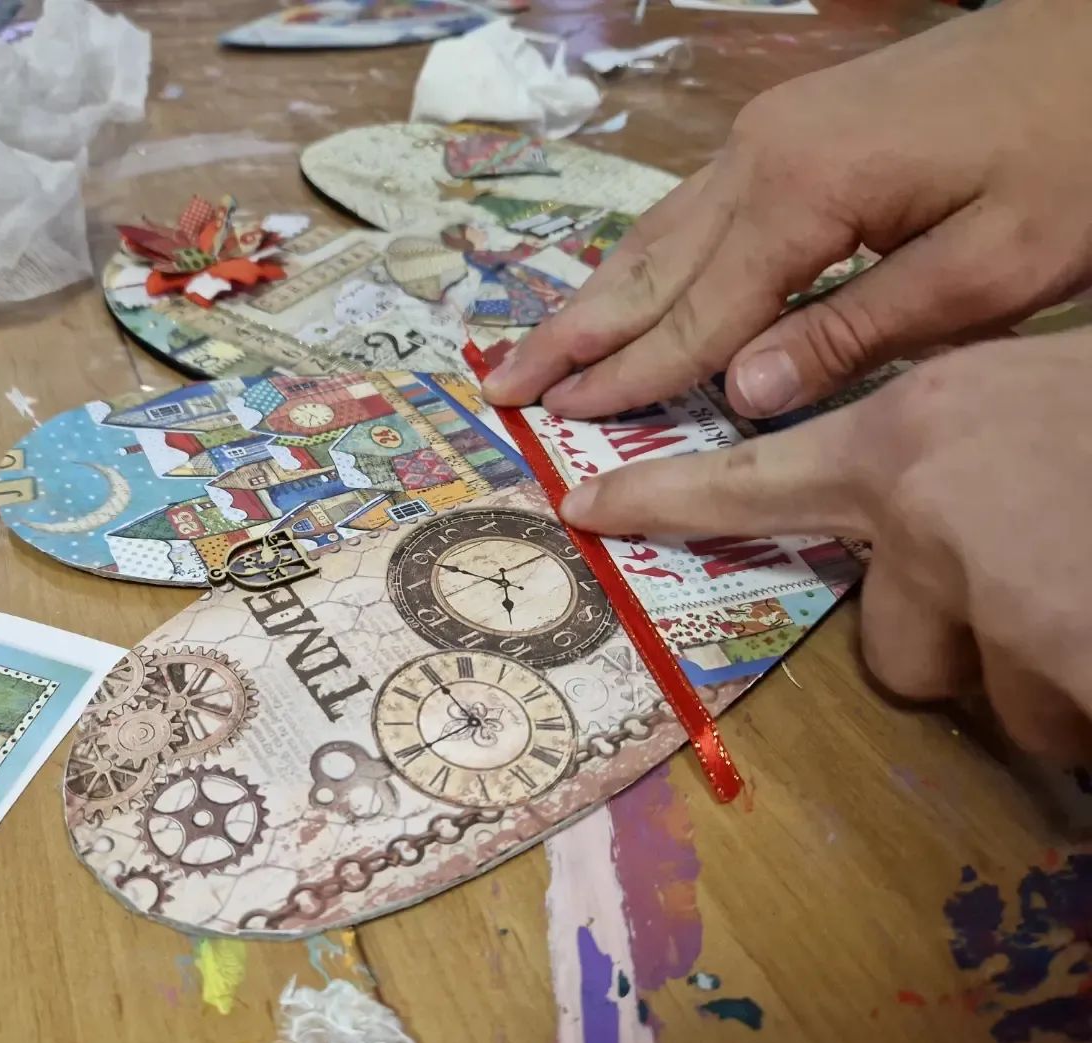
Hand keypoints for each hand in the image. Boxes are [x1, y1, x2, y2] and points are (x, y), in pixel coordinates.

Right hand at [485, 0, 1091, 419]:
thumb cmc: (1075, 153)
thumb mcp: (993, 267)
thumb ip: (857, 332)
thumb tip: (737, 394)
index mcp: (804, 192)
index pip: (696, 314)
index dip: (627, 378)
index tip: (557, 421)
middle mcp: (759, 154)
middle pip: (646, 267)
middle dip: (572, 335)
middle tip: (499, 387)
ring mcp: (767, 133)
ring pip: (657, 233)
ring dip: (593, 299)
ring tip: (534, 350)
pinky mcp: (786, 129)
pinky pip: (691, 210)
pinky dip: (644, 263)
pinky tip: (619, 290)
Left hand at [557, 331, 1091, 761]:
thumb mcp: (1041, 407)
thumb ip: (967, 457)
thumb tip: (920, 524)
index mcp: (917, 426)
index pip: (747, 479)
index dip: (660, 500)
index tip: (582, 510)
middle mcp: (924, 511)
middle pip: (895, 643)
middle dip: (964, 643)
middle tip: (1054, 586)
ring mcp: (980, 590)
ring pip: (983, 689)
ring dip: (1044, 671)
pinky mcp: (1045, 660)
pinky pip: (1057, 721)